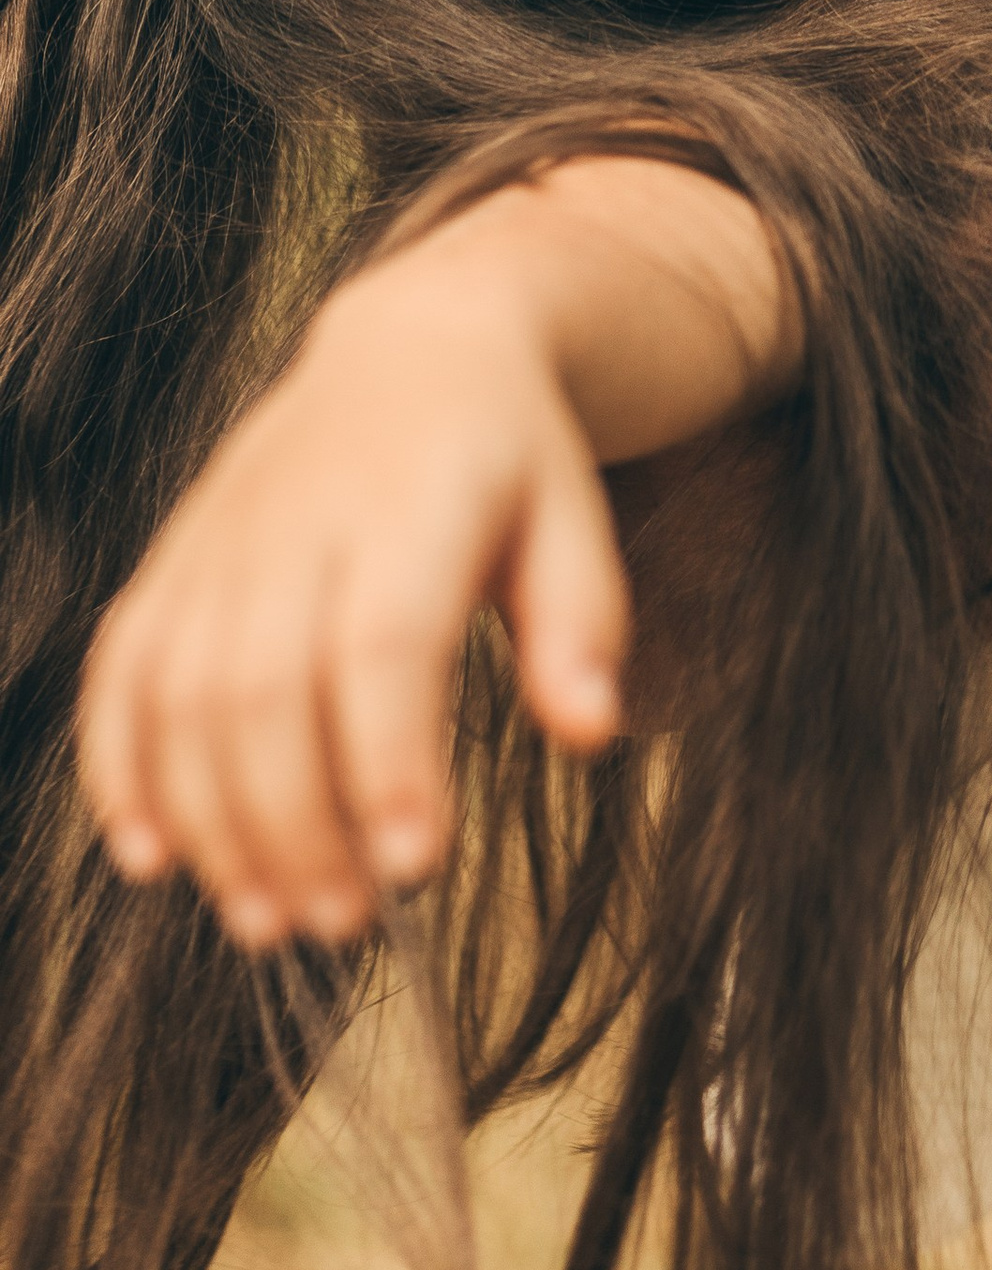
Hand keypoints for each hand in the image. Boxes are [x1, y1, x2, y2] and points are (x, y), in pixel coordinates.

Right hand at [78, 156, 792, 947]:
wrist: (416, 347)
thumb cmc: (514, 461)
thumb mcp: (577, 521)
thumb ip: (582, 624)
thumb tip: (595, 732)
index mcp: (416, 500)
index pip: (384, 642)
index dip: (388, 759)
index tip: (413, 868)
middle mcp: (300, 516)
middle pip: (267, 687)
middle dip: (294, 821)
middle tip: (343, 922)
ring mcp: (221, 538)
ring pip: (183, 693)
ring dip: (212, 820)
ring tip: (267, 918)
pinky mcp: (173, 563)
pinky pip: (122, 668)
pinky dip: (119, 767)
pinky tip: (150, 857)